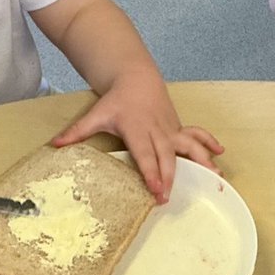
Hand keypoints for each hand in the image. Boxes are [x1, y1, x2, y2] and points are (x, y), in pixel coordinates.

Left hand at [49, 73, 224, 203]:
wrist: (135, 77)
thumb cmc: (115, 100)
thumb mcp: (95, 114)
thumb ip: (76, 132)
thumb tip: (54, 145)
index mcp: (136, 128)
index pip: (144, 153)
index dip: (150, 171)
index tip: (156, 188)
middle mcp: (157, 130)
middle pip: (166, 155)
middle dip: (170, 176)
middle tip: (169, 197)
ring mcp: (170, 128)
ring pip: (189, 145)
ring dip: (202, 162)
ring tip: (215, 178)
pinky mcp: (178, 127)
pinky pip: (196, 135)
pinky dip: (209, 142)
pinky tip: (221, 153)